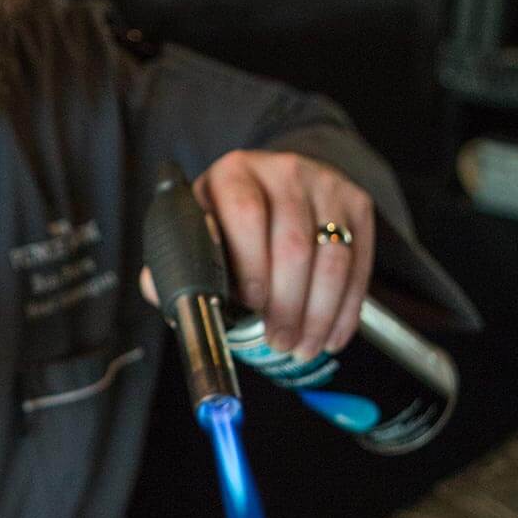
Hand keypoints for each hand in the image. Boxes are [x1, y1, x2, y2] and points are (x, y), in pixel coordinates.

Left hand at [140, 151, 374, 358]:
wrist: (279, 181)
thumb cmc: (229, 219)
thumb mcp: (198, 227)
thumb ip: (176, 259)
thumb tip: (159, 288)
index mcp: (233, 174)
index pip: (246, 214)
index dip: (251, 264)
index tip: (250, 306)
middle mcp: (282, 171)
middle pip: (293, 243)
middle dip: (287, 304)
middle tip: (278, 342)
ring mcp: (325, 185)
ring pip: (331, 257)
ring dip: (318, 313)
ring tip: (302, 346)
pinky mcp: (355, 203)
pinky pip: (358, 263)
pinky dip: (346, 308)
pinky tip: (331, 335)